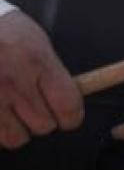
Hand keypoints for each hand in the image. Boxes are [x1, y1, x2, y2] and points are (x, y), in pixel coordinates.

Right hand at [0, 11, 83, 147]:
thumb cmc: (4, 32)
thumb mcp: (36, 42)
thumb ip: (54, 72)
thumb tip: (70, 100)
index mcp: (37, 62)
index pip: (69, 106)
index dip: (72, 116)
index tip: (69, 116)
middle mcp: (14, 81)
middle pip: (44, 126)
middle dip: (44, 120)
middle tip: (35, 107)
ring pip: (16, 138)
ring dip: (18, 129)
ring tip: (13, 111)